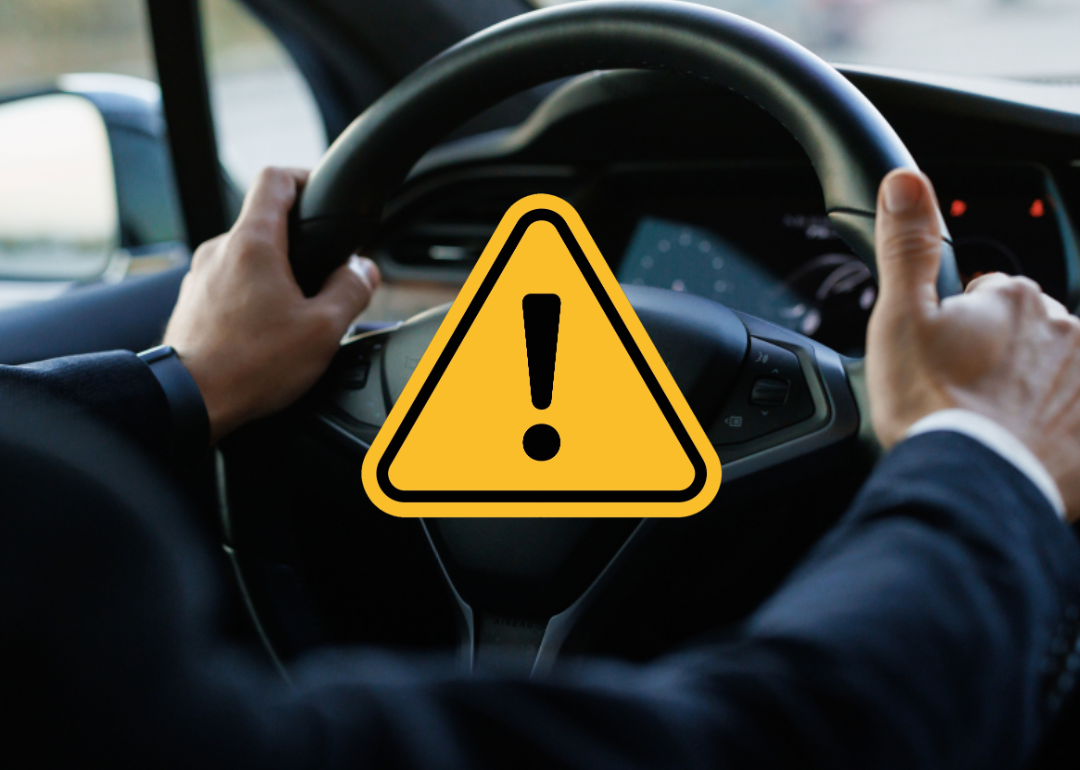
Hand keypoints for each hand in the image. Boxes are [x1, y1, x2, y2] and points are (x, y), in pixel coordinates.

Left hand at [163, 167, 379, 442]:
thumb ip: (351, 290)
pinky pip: (229, 284)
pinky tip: (267, 331)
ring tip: (295, 312)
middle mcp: (219, 250)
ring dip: (274, 273)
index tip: (322, 195)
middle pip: (264, 222)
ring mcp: (200, 276)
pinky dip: (252, 295)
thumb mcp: (323, 329)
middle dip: (298, 242)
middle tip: (323, 273)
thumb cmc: (252, 365)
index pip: (275, 179)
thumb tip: (363, 270)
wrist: (191, 401)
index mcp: (253, 243)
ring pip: (246, 257)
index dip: (304, 177)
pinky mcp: (192, 302)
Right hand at [866, 169, 1079, 520]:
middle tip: (962, 395)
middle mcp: (1064, 329)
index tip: (942, 357)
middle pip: (1026, 334)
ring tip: (990, 426)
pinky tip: (1023, 444)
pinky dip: (1055, 428)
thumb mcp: (899, 316)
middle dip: (999, 357)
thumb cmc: (933, 403)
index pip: (988, 295)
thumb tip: (905, 182)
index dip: (959, 325)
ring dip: (1028, 392)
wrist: (971, 480)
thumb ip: (906, 247)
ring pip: (1054, 374)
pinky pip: (1072, 416)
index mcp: (1013, 299)